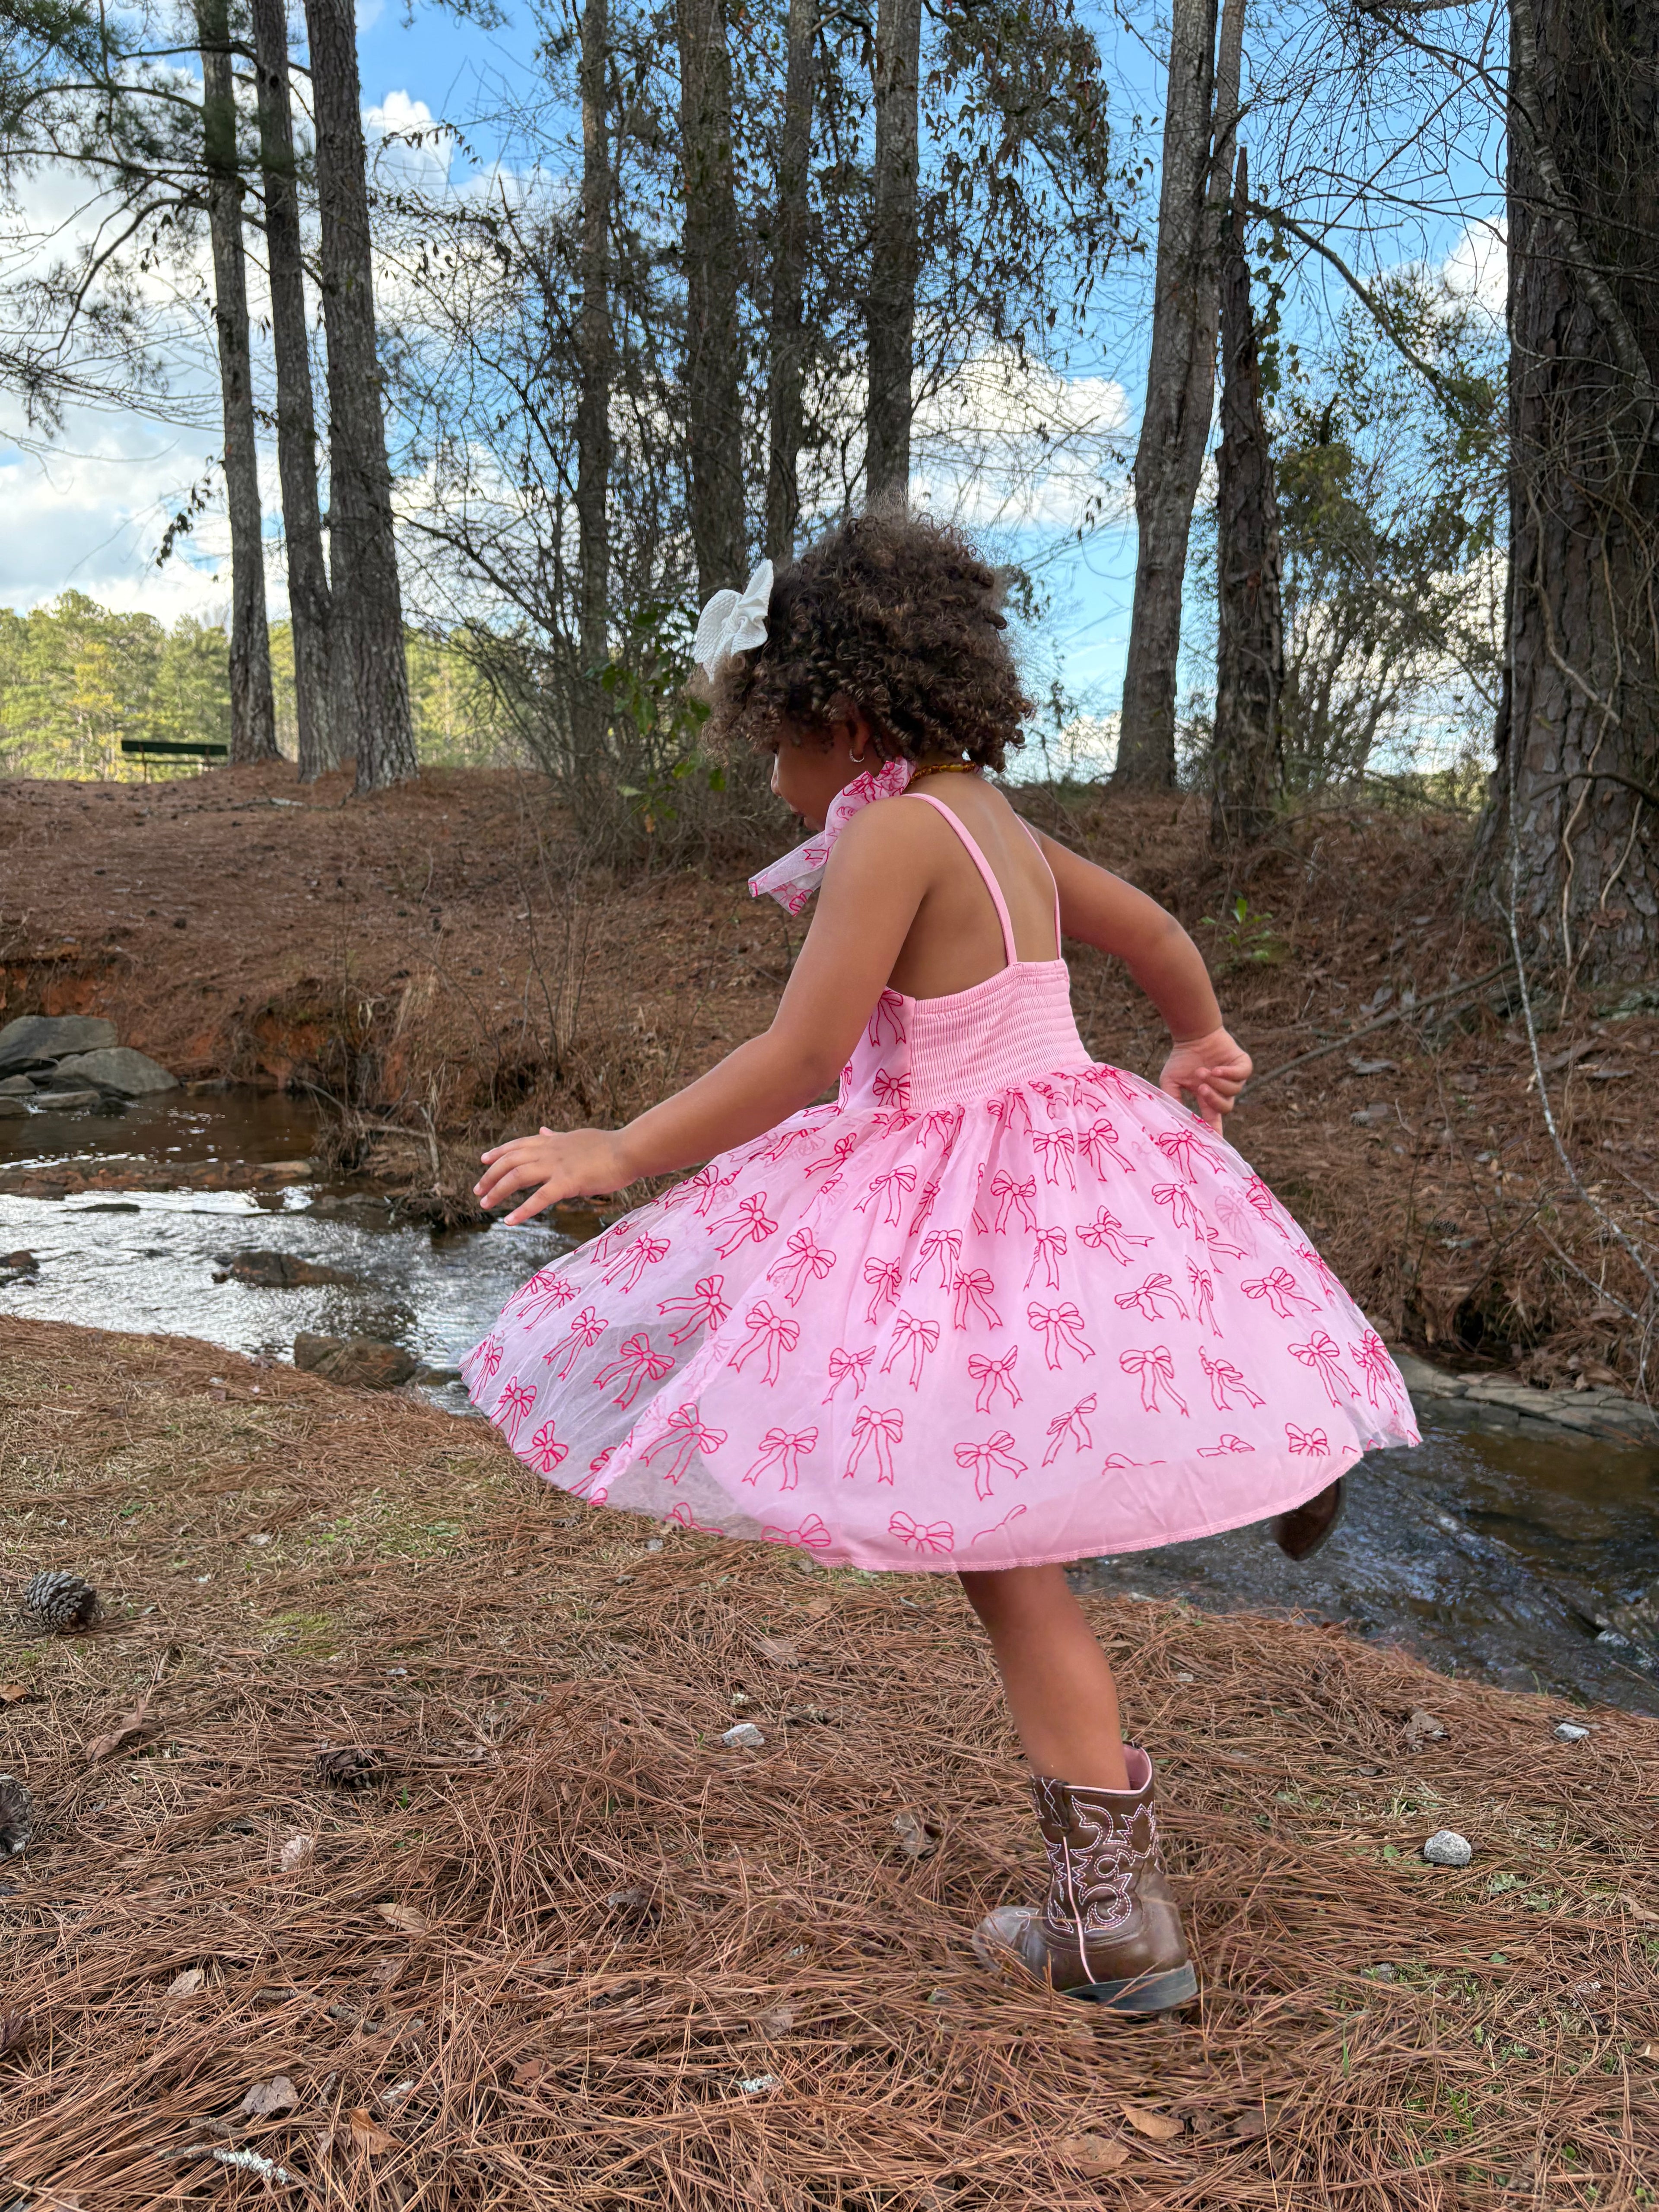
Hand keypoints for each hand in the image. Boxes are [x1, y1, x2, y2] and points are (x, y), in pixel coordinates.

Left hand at [474, 1126, 630, 1225]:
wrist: (629, 1150)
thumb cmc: (608, 1145)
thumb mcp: (577, 1136)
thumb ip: (557, 1136)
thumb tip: (543, 1129)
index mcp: (552, 1141)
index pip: (518, 1145)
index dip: (498, 1153)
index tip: (483, 1160)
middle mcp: (549, 1151)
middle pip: (510, 1161)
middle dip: (490, 1176)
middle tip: (477, 1191)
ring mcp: (557, 1166)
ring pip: (517, 1176)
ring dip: (498, 1191)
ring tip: (485, 1204)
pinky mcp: (568, 1182)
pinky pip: (540, 1198)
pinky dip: (522, 1210)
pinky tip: (509, 1221)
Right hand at [1158, 1026, 1250, 1133]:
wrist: (1193, 1035)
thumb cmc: (1181, 1058)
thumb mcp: (1171, 1081)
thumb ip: (1173, 1099)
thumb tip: (1175, 1119)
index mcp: (1208, 1098)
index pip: (1213, 1119)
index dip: (1215, 1132)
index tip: (1215, 1145)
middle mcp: (1223, 1091)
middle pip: (1225, 1108)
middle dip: (1213, 1100)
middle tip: (1201, 1089)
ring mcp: (1234, 1079)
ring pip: (1233, 1091)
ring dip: (1217, 1083)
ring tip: (1203, 1071)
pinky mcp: (1243, 1065)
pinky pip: (1242, 1076)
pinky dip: (1229, 1074)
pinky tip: (1217, 1068)